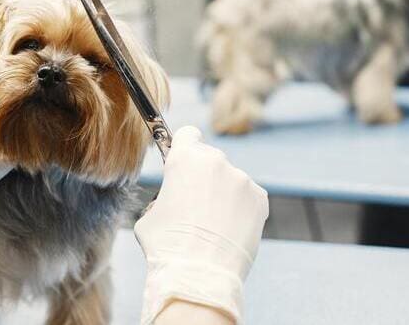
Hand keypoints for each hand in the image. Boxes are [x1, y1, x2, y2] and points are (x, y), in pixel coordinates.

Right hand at [134, 126, 268, 323]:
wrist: (199, 273)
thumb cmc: (166, 245)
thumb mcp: (149, 213)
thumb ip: (164, 195)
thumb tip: (171, 200)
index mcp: (185, 158)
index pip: (187, 135)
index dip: (183, 148)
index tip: (183, 163)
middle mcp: (216, 161)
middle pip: (210, 159)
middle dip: (203, 176)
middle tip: (194, 205)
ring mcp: (241, 179)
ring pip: (230, 180)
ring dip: (222, 195)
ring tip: (212, 226)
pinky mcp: (260, 198)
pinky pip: (247, 197)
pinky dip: (240, 209)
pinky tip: (229, 230)